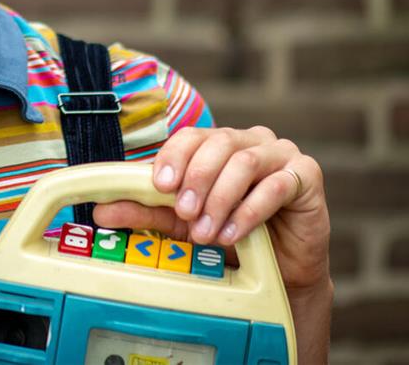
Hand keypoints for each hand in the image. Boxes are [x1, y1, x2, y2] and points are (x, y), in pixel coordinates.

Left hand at [92, 126, 329, 292]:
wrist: (280, 272)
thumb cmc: (231, 236)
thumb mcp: (182, 223)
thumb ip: (146, 211)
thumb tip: (101, 208)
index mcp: (219, 144)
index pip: (192, 135)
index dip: (174, 156)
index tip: (160, 186)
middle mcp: (250, 140)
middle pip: (218, 142)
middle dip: (197, 179)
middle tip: (185, 213)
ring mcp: (281, 154)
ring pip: (245, 161)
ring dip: (221, 198)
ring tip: (207, 231)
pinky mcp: (307, 176)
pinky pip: (276, 185)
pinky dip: (250, 211)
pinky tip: (234, 234)